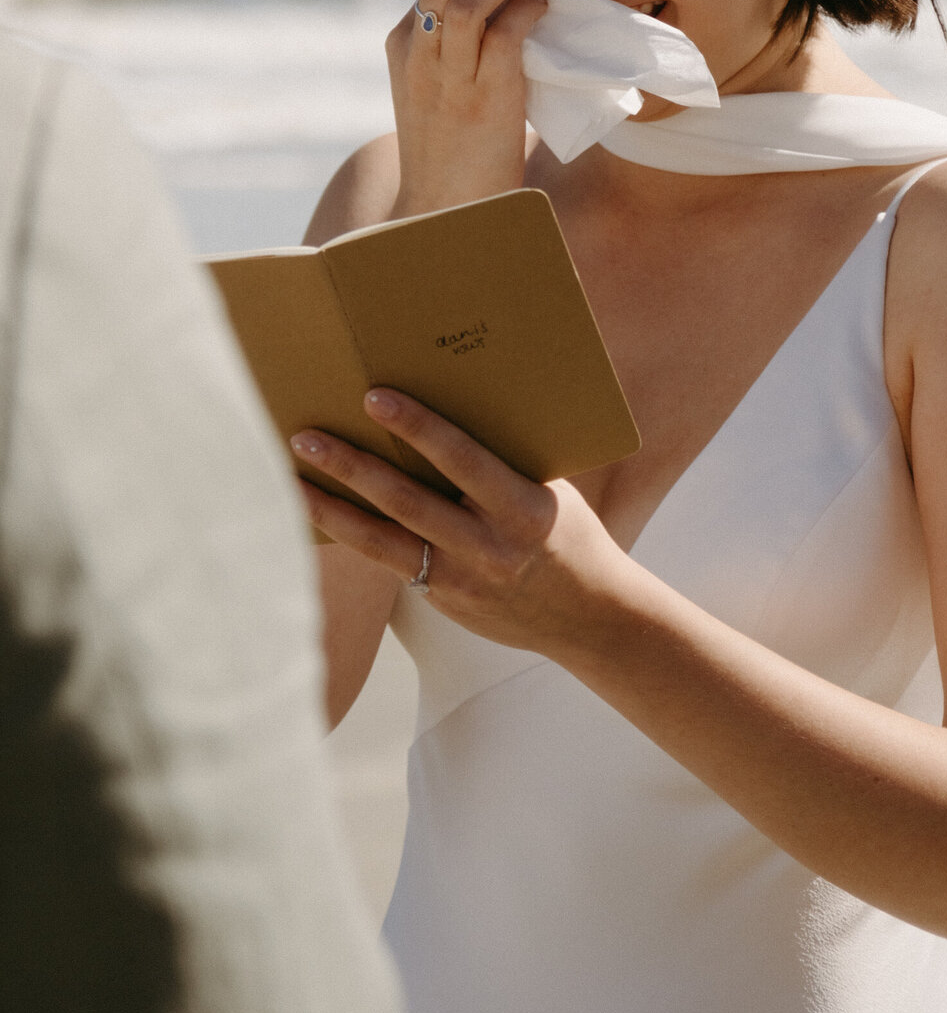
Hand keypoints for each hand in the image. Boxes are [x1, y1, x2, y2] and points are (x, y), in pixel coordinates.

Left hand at [291, 388, 630, 653]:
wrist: (589, 616)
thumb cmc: (569, 533)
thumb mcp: (550, 491)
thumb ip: (503, 462)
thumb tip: (448, 408)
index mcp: (524, 509)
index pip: (463, 459)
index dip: (418, 427)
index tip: (376, 397)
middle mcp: (489, 547)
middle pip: (407, 501)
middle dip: (352, 466)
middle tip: (306, 437)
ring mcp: (462, 580)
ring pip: (382, 540)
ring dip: (332, 507)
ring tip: (292, 477)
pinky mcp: (442, 601)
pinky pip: (388, 563)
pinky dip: (352, 535)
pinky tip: (320, 513)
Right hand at [387, 0, 546, 215]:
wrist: (444, 214)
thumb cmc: (457, 153)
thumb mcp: (447, 89)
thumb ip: (472, 47)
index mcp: (404, 45)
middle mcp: (417, 54)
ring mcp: (446, 77)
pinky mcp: (481, 98)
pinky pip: (502, 35)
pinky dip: (527, 11)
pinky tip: (544, 8)